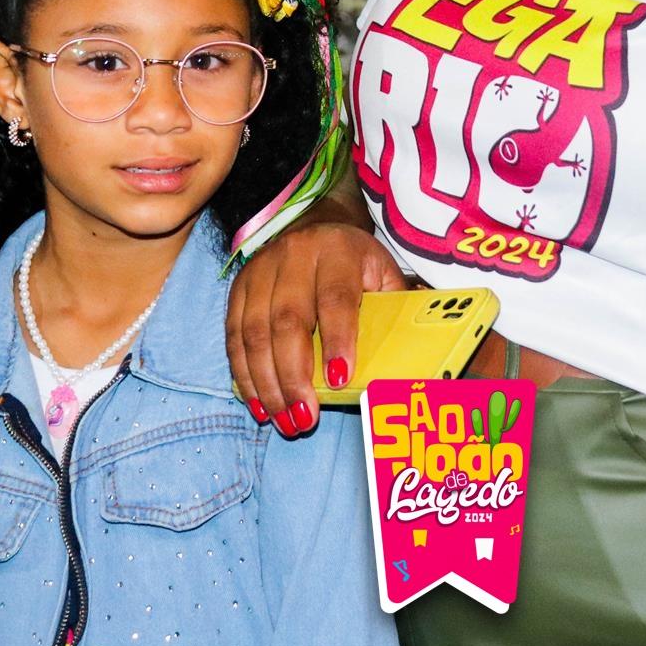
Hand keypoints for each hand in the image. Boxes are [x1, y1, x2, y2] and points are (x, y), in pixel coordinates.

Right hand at [226, 221, 407, 435]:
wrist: (316, 226)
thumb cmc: (357, 264)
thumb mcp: (383, 274)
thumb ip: (395, 311)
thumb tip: (412, 358)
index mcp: (338, 250)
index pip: (336, 298)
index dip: (337, 340)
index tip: (339, 380)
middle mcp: (295, 255)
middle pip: (289, 320)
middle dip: (294, 376)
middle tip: (305, 417)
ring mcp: (261, 269)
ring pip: (255, 332)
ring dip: (267, 383)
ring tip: (283, 419)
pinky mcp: (238, 287)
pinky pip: (234, 335)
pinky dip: (244, 374)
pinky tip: (258, 402)